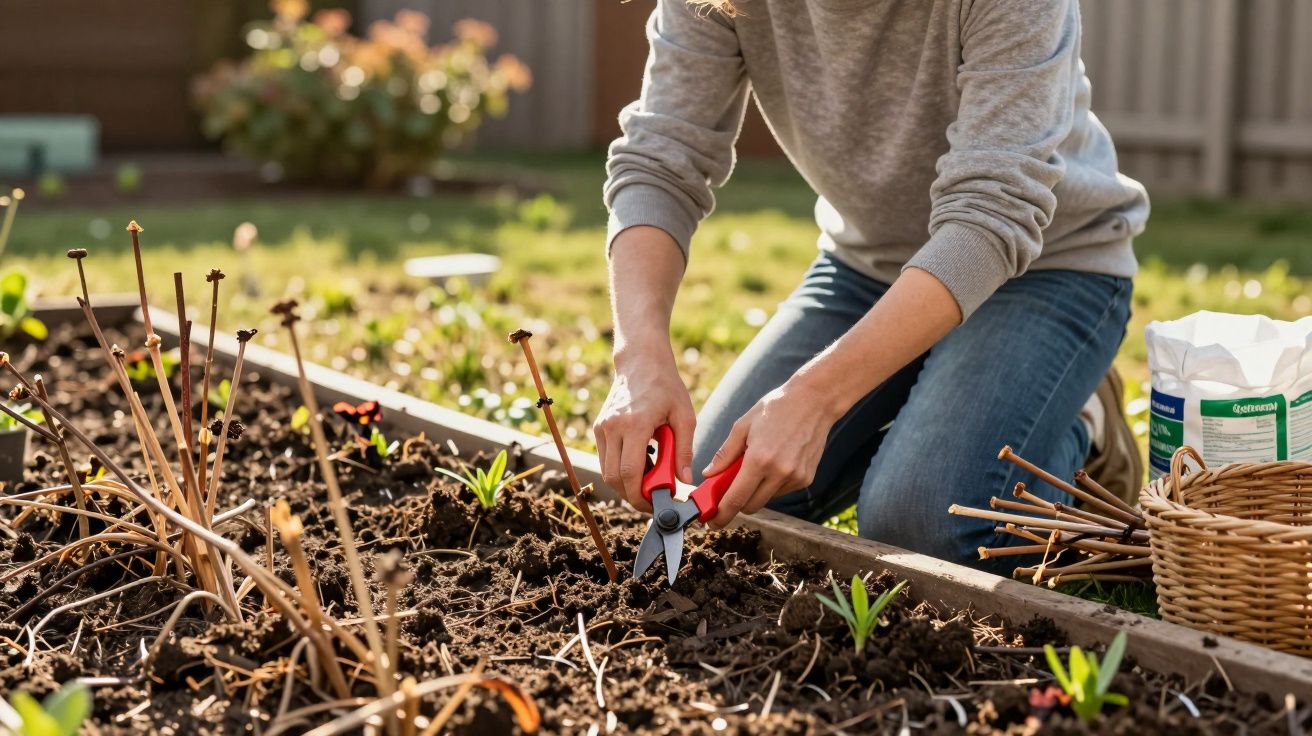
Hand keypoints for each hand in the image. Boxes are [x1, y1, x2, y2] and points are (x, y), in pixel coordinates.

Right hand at [594, 345, 695, 511]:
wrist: (641, 360)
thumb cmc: (666, 386)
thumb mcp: (685, 416)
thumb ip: (684, 451)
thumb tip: (685, 481)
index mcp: (635, 424)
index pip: (629, 472)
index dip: (640, 496)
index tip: (655, 505)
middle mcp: (613, 427)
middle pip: (613, 478)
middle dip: (632, 496)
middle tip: (653, 500)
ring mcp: (602, 427)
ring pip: (606, 471)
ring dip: (626, 484)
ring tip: (650, 479)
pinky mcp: (598, 427)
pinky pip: (605, 459)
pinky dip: (620, 469)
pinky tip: (641, 463)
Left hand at [701, 378, 839, 527]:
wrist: (814, 401)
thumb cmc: (775, 408)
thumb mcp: (743, 426)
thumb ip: (725, 454)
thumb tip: (709, 475)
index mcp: (759, 459)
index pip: (736, 498)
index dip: (722, 514)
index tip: (712, 522)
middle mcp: (779, 472)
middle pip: (751, 506)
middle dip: (736, 504)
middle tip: (727, 493)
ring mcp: (795, 477)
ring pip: (766, 499)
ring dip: (755, 492)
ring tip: (756, 466)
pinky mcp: (806, 479)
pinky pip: (781, 491)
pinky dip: (772, 484)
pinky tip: (774, 463)